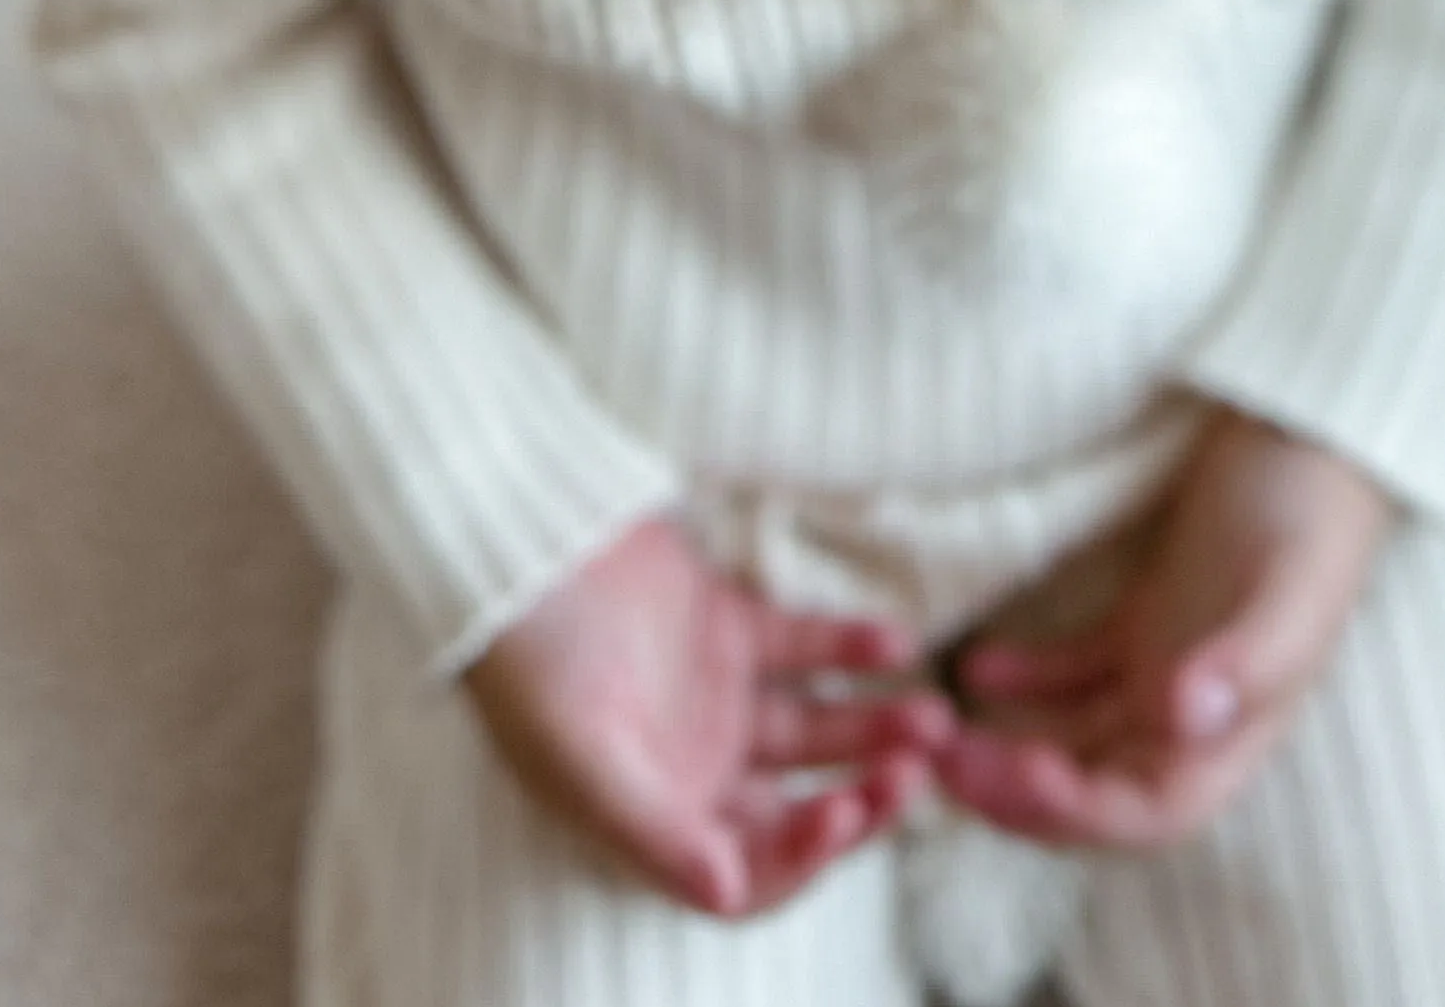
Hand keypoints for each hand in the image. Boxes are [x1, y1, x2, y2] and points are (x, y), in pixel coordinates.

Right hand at [466, 515, 944, 917]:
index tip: (846, 814)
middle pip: (799, 804)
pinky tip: (896, 643)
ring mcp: (717, 699)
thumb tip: (726, 898)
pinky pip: (805, 650)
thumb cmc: (527, 663)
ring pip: (816, 731)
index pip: (752, 869)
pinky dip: (850, 650)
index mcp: (658, 819)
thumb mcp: (581, 757)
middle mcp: (696, 771)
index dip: (803, 856)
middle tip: (919, 769)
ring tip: (933, 716)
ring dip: (872, 727)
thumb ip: (654, 831)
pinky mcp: (728, 628)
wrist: (511, 546)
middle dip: (863, 796)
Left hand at [942, 406, 1395, 850]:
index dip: (1079, 811)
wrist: (1322, 435)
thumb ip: (1248, 660)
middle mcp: (1197, 721)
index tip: (1016, 768)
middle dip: (1018, 792)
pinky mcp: (1148, 621)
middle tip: (943, 761)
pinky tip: (978, 664)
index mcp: (1237, 735)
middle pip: (1097, 790)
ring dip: (1009, 746)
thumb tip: (1185, 719)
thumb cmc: (1317, 512)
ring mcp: (1168, 671)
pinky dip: (1024, 679)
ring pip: (1075, 739)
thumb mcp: (1292, 587)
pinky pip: (1074, 673)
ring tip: (939, 726)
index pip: (1148, 814)